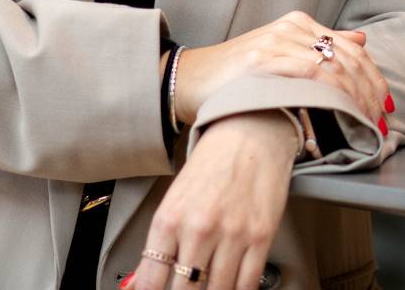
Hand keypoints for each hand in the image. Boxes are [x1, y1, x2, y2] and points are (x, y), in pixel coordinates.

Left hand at [123, 111, 292, 289]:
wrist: (251, 131)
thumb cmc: (213, 162)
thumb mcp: (175, 200)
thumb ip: (161, 244)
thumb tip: (144, 283)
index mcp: (170, 218)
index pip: (151, 281)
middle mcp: (199, 228)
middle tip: (186, 285)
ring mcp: (232, 234)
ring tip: (209, 283)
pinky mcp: (260, 236)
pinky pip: (247, 284)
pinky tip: (232, 285)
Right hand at [172, 11, 390, 135]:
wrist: (190, 79)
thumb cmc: (237, 75)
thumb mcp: (281, 53)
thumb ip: (320, 45)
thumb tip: (361, 40)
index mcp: (299, 24)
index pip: (352, 48)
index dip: (373, 78)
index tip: (383, 106)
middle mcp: (291, 29)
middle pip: (348, 58)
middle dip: (369, 92)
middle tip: (378, 121)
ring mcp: (277, 42)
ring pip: (333, 67)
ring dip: (354, 99)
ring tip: (363, 123)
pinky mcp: (263, 59)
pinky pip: (309, 75)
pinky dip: (331, 96)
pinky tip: (339, 114)